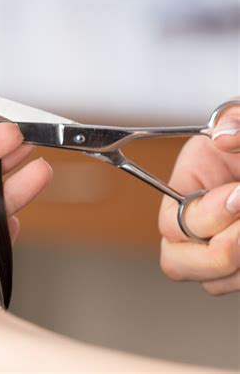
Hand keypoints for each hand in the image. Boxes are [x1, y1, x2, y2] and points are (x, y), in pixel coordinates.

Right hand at [159, 102, 239, 294]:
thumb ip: (236, 122)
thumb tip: (223, 139)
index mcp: (186, 186)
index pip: (173, 222)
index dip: (207, 216)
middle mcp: (196, 222)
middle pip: (176, 263)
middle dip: (218, 252)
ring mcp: (218, 246)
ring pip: (214, 282)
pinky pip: (237, 284)